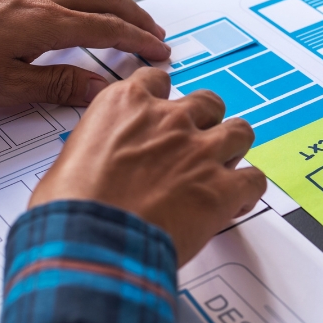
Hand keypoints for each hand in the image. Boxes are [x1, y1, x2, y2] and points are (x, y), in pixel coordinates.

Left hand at [0, 0, 168, 106]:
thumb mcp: (8, 86)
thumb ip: (59, 85)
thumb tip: (101, 89)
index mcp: (48, 22)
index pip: (110, 29)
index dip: (140, 40)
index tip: (160, 52)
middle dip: (136, 16)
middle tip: (155, 34)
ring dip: (114, 0)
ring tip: (126, 16)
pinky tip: (80, 0)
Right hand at [29, 67, 265, 262]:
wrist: (92, 241)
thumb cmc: (70, 207)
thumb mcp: (68, 161)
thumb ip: (93, 152)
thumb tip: (89, 171)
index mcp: (125, 105)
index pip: (156, 81)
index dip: (163, 100)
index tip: (162, 112)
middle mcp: (168, 120)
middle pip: (207, 102)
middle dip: (205, 122)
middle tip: (195, 145)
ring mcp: (200, 151)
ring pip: (239, 131)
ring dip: (232, 148)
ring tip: (223, 168)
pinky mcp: (222, 188)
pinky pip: (254, 179)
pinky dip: (248, 190)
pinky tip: (237, 203)